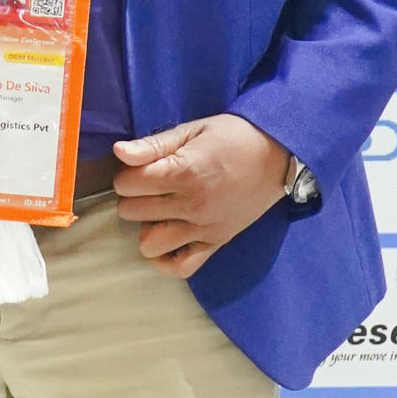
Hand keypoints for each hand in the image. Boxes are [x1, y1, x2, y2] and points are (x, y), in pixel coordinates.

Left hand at [111, 114, 288, 277]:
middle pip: (132, 212)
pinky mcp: (216, 242)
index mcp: (184, 172)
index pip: (128, 184)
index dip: (127, 173)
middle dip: (133, 197)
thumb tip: (118, 152)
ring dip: (146, 226)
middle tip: (149, 185)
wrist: (278, 154)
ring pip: (149, 243)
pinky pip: (181, 267)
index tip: (139, 167)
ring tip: (159, 210)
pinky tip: (164, 241)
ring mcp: (204, 228)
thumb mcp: (193, 130)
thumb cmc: (233, 137)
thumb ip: (154, 144)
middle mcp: (192, 205)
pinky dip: (165, 260)